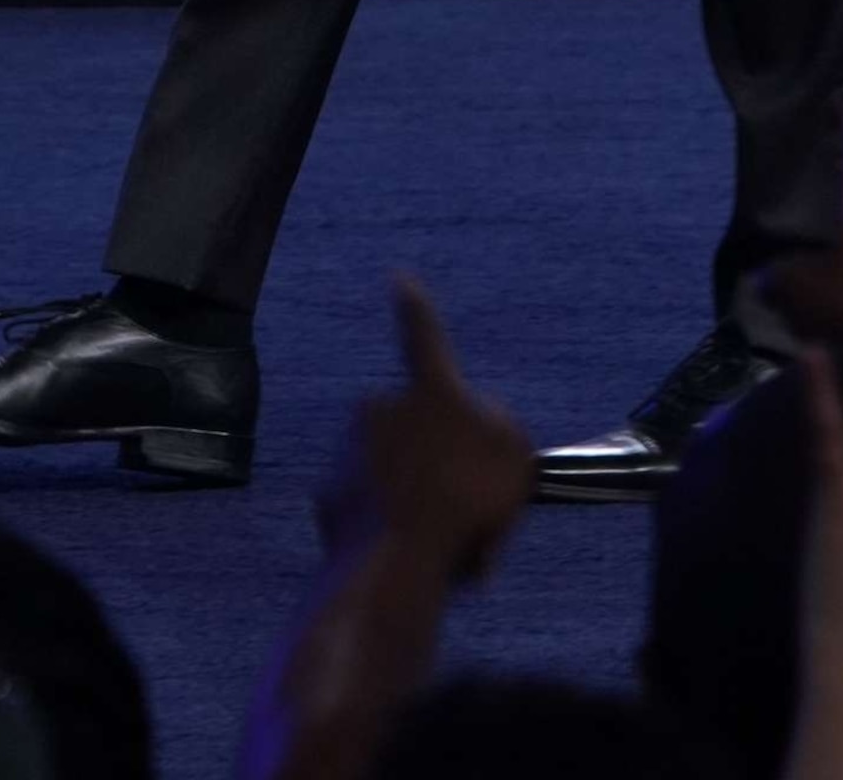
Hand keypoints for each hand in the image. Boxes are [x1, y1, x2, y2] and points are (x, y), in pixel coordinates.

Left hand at [318, 279, 532, 580]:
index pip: (423, 334)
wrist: (396, 563)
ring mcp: (347, 454)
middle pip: (415, 430)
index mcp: (426, 389)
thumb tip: (477, 428)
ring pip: (392, 474)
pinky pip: (368, 511)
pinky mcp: (328, 499)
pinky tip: (412, 558)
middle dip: (437, 461)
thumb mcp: (514, 455)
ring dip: (418, 502)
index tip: (398, 278)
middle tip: (467, 506)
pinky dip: (389, 529)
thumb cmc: (465, 501)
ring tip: (449, 544)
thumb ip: (498, 428)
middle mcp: (379, 408)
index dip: (416, 307)